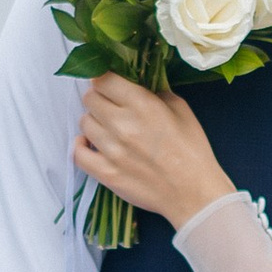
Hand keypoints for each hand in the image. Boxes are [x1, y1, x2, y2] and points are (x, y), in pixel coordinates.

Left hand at [73, 74, 232, 229]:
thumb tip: (138, 86)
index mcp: (142, 105)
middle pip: (90, 99)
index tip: (108, 84)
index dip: (104, 79)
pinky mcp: (106, 173)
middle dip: (98, 98)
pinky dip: (80, 146)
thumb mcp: (182, 110)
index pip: (103, 79)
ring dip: (93, 121)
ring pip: (84, 123)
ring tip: (106, 127)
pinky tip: (89, 144)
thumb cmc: (193, 151)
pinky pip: (78, 154)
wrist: (194, 193)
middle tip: (109, 105)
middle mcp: (122, 124)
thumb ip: (156, 93)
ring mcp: (111, 150)